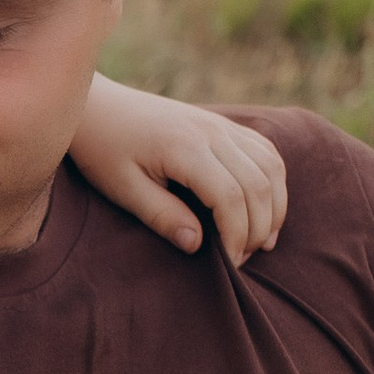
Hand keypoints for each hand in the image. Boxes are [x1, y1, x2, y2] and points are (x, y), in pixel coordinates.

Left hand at [76, 82, 287, 264]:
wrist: (100, 107)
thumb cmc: (104, 150)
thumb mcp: (123, 189)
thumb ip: (162, 216)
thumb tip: (197, 245)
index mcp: (185, 147)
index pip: (230, 197)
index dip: (235, 236)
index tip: (227, 265)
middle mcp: (212, 132)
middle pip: (258, 184)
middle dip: (257, 229)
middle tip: (240, 260)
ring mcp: (222, 125)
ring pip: (271, 167)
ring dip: (273, 208)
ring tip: (260, 243)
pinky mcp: (225, 125)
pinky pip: (266, 152)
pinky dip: (273, 183)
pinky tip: (264, 210)